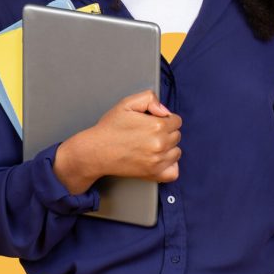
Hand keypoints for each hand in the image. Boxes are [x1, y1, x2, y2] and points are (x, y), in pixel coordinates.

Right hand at [52, 89, 181, 194]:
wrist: (96, 151)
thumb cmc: (110, 128)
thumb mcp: (127, 103)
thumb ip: (149, 99)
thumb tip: (164, 110)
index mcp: (157, 125)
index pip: (177, 121)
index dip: (166, 119)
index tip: (154, 121)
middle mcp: (160, 144)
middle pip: (177, 135)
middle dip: (167, 132)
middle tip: (149, 133)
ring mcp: (158, 161)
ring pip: (176, 152)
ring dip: (168, 148)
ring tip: (151, 145)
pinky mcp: (153, 174)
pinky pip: (174, 171)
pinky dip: (170, 165)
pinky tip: (159, 159)